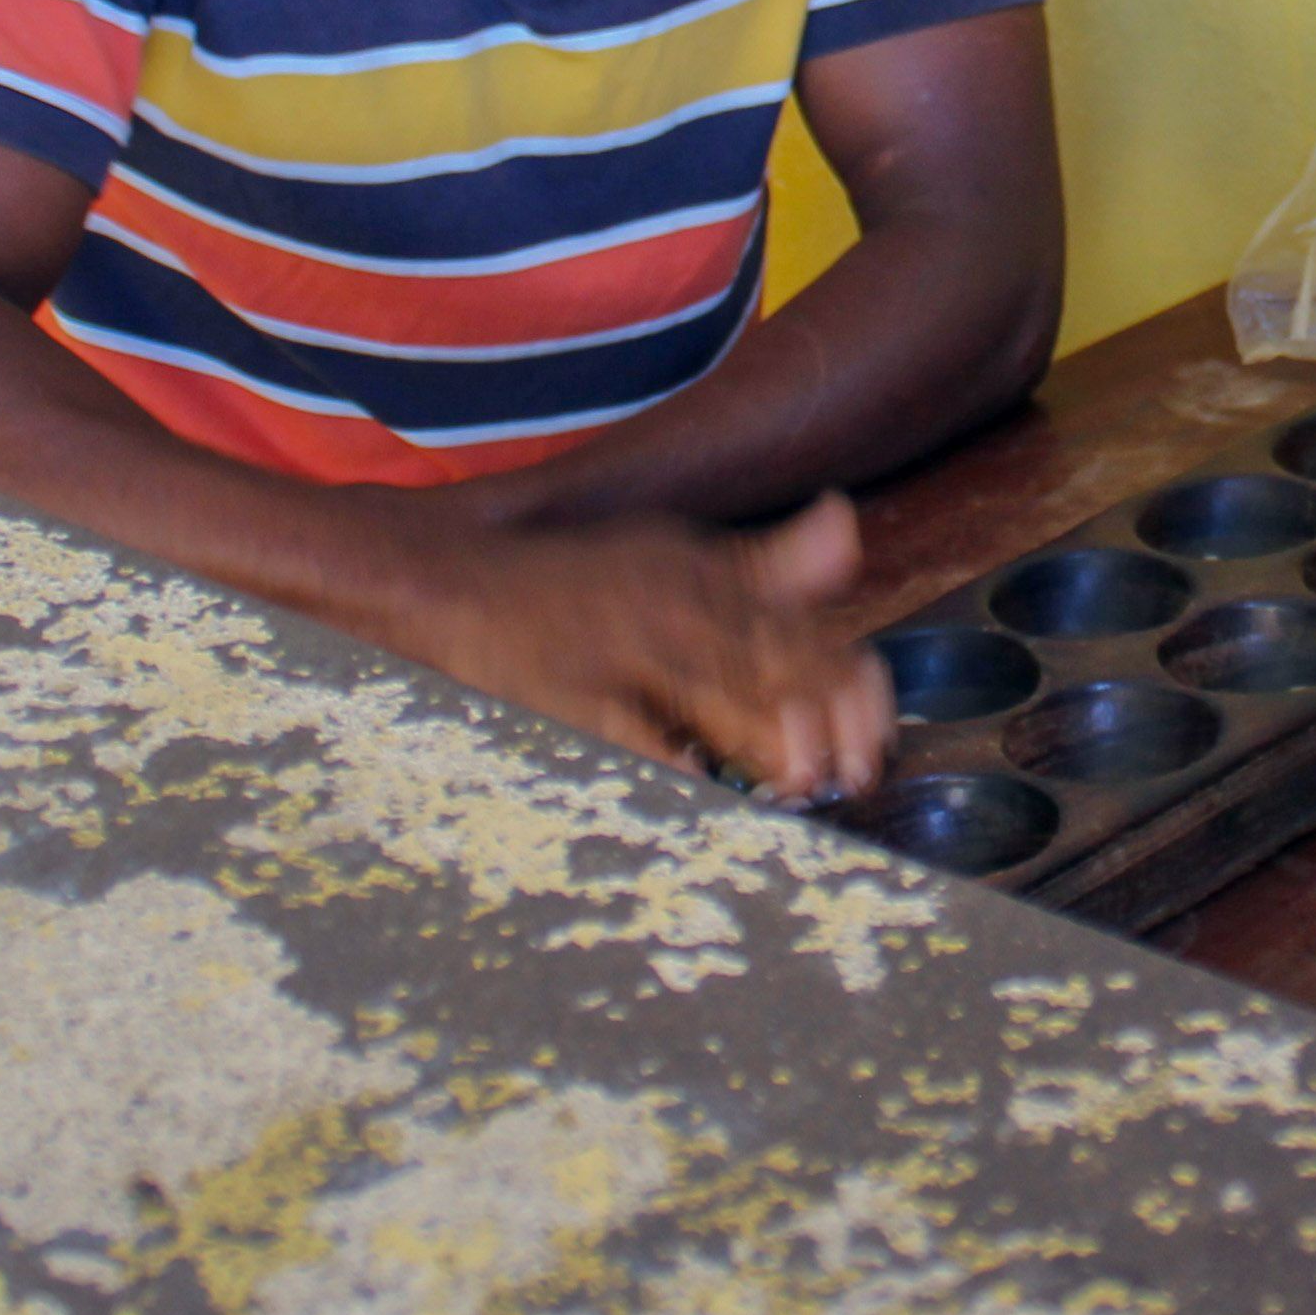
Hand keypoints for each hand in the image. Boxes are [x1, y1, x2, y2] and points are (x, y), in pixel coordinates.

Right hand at [384, 494, 894, 801]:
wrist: (442, 580)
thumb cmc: (570, 585)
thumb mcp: (671, 559)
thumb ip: (765, 565)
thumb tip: (845, 525)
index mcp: (700, 576)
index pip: (796, 631)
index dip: (846, 687)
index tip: (873, 738)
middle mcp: (666, 603)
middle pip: (766, 660)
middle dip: (818, 718)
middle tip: (847, 770)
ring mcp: (614, 647)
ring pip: (707, 693)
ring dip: (761, 736)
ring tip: (796, 779)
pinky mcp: (563, 692)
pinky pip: (624, 736)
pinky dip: (666, 763)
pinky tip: (699, 789)